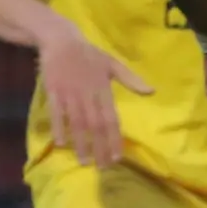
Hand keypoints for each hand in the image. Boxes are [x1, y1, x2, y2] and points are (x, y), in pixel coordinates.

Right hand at [35, 24, 151, 168]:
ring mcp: (70, 94)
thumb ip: (131, 80)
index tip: (118, 156)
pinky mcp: (54, 92)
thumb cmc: (89, 54)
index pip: (112, 119)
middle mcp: (88, 95)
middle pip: (96, 126)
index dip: (115, 139)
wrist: (61, 40)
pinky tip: (62, 144)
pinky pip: (57, 113)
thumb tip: (152, 91)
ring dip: (81, 143)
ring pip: (78, 123)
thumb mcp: (113, 64)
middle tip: (103, 167)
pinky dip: (60, 128)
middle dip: (100, 147)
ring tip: (84, 162)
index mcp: (104, 90)